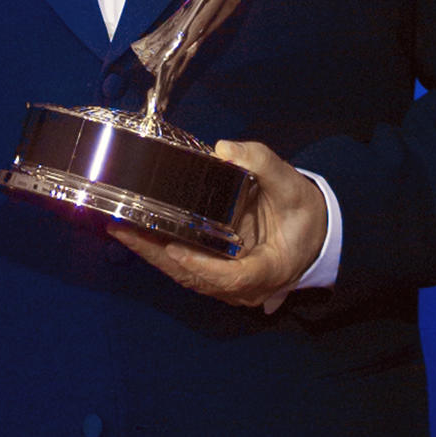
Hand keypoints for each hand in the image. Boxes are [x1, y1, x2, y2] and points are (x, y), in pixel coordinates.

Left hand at [107, 139, 327, 307]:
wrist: (315, 231)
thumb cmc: (302, 209)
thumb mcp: (289, 182)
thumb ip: (261, 163)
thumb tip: (225, 150)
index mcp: (269, 268)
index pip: (231, 277)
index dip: (201, 265)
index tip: (174, 247)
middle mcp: (246, 287)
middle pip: (196, 277)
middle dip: (156, 254)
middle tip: (123, 230)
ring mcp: (230, 285)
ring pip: (185, 275)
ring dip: (151, 254)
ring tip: (120, 229)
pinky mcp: (218, 274)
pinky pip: (186, 267)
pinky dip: (160, 252)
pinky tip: (137, 234)